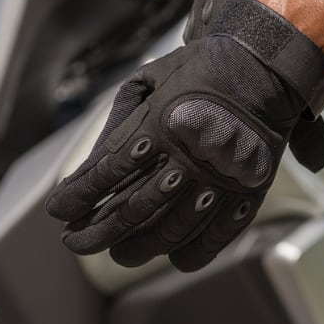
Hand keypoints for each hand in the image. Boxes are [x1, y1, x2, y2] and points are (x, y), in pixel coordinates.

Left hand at [46, 0, 323, 271]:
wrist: (266, 65)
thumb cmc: (200, 69)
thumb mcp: (150, 79)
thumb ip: (121, 121)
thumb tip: (91, 169)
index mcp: (159, 124)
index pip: (105, 173)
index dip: (76, 197)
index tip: (58, 211)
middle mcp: (188, 158)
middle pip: (132, 211)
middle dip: (96, 232)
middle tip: (74, 242)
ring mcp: (220, 180)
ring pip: (169, 231)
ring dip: (137, 248)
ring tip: (119, 253)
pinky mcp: (247, 193)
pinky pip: (215, 238)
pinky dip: (191, 254)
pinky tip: (174, 258)